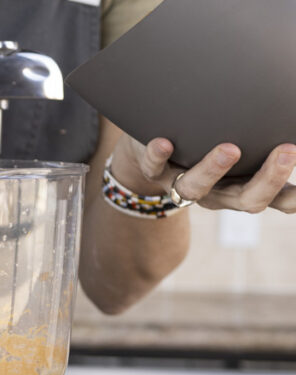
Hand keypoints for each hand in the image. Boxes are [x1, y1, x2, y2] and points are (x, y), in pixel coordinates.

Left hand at [111, 135, 295, 213]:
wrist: (157, 147)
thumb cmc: (210, 141)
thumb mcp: (245, 146)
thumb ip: (266, 139)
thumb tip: (293, 112)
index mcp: (244, 187)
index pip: (277, 199)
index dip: (292, 197)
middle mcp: (217, 192)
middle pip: (245, 200)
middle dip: (268, 179)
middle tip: (287, 152)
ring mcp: (184, 184)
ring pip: (196, 188)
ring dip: (213, 170)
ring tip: (230, 150)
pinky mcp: (156, 170)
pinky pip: (154, 167)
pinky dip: (158, 156)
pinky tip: (163, 143)